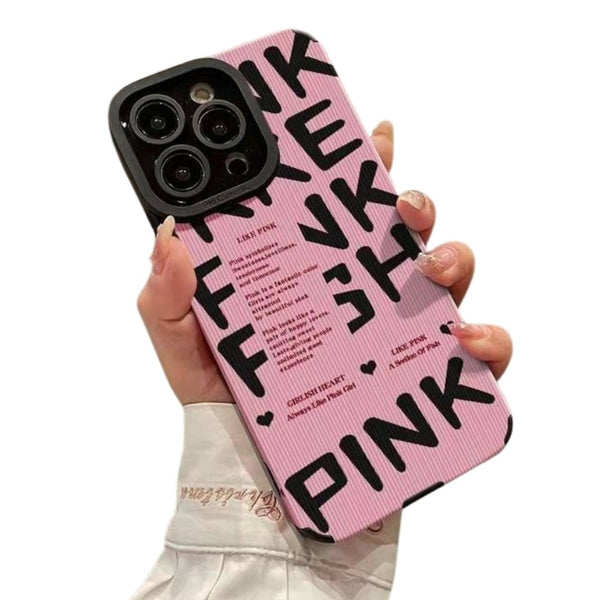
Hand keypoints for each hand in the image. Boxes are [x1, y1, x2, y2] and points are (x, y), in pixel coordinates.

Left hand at [137, 121, 511, 404]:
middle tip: (400, 206)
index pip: (344, 205)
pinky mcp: (422, 374)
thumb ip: (167, 289)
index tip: (373, 134)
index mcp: (312, 267)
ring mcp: (396, 330)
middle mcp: (361, 290)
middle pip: (406, 229)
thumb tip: (170, 234)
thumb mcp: (181, 336)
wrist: (250, 460)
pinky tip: (462, 340)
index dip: (364, 164)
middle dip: (415, 202)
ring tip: (430, 268)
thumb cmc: (223, 392)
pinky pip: (478, 351)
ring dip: (453, 258)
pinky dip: (487, 340)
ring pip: (449, 274)